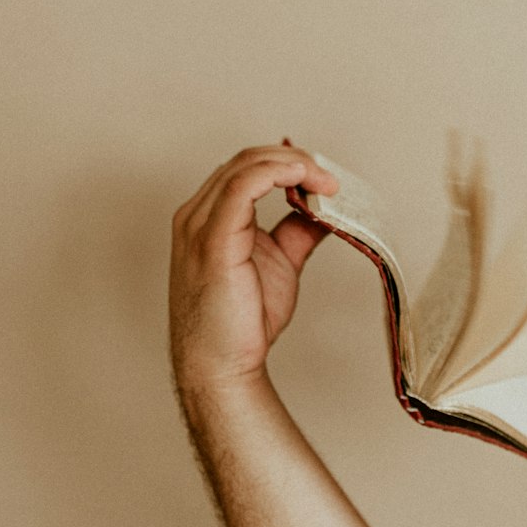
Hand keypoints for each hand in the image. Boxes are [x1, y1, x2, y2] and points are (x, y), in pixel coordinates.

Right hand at [169, 145, 338, 396]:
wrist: (221, 367)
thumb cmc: (241, 322)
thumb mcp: (281, 262)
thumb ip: (297, 231)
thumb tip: (323, 209)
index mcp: (207, 217)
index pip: (245, 168)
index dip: (286, 162)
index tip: (322, 178)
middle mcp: (197, 215)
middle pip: (246, 160)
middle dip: (294, 159)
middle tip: (329, 178)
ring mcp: (200, 225)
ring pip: (245, 166)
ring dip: (292, 164)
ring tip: (324, 180)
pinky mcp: (212, 240)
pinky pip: (242, 187)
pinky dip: (275, 173)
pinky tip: (302, 180)